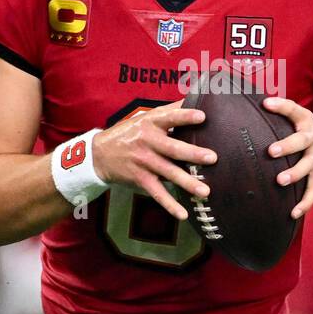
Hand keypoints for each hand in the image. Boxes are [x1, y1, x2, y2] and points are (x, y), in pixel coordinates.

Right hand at [91, 101, 216, 220]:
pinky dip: (169, 205)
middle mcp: (147, 142)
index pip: (169, 118)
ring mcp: (143, 162)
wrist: (100, 154)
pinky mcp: (140, 179)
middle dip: (193, 154)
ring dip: (187, 183)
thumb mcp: (145, 118)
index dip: (185, 117)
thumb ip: (169, 111)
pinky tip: (183, 214)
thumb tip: (196, 98)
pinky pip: (157, 193)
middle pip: (172, 148)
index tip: (202, 117)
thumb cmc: (130, 133)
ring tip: (205, 191)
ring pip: (168, 173)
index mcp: (150, 123)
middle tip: (213, 158)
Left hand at [262, 96, 312, 218]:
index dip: (281, 106)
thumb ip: (279, 115)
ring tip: (280, 181)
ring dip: (295, 174)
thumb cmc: (308, 132)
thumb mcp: (299, 119)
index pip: (294, 110)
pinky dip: (304, 203)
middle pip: (302, 141)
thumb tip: (246, 107)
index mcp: (306, 122)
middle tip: (271, 151)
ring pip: (308, 167)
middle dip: (288, 146)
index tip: (266, 103)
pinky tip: (293, 213)